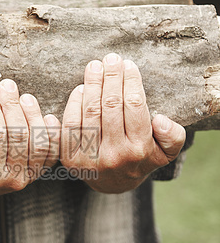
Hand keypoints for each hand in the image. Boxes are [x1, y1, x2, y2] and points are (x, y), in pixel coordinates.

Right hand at [0, 79, 60, 196]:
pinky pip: (53, 153)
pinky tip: (48, 116)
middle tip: (7, 86)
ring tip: (26, 97)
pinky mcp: (39, 171)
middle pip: (19, 138)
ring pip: (39, 144)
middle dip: (13, 108)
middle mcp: (10, 180)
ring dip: (34, 117)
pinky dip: (53, 134)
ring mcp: (28, 177)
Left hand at [60, 53, 185, 193]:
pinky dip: (74, 103)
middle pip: (111, 106)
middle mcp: (114, 155)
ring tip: (95, 66)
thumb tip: (160, 119)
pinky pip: (70, 125)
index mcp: (139, 150)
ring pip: (90, 113)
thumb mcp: (166, 152)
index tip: (128, 65)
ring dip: (92, 85)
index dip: (131, 82)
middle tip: (111, 59)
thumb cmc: (142, 158)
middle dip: (111, 78)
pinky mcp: (70, 159)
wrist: (113, 183)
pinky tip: (81, 88)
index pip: (135, 107)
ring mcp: (90, 158)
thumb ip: (173, 136)